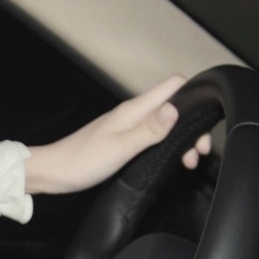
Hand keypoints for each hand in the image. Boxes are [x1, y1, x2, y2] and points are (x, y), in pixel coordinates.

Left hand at [24, 74, 211, 195]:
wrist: (53, 172)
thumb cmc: (81, 161)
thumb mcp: (120, 148)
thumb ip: (149, 130)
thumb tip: (175, 110)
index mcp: (134, 110)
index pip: (174, 85)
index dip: (195, 97)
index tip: (205, 123)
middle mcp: (134, 113)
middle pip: (175, 106)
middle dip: (193, 126)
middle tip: (198, 152)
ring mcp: (129, 125)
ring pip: (166, 123)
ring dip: (181, 139)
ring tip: (187, 161)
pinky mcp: (124, 139)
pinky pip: (154, 135)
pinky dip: (168, 145)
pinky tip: (171, 160)